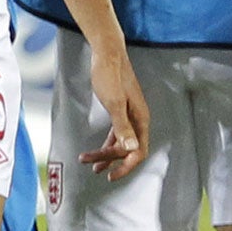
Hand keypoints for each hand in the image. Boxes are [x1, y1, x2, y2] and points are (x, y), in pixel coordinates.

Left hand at [81, 43, 148, 178]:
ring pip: (121, 143)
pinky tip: (96, 151)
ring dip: (107, 154)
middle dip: (111, 160)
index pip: (139, 152)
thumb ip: (123, 127)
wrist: (107, 54)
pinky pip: (116, 134)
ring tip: (91, 164)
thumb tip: (132, 149)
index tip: (112, 176)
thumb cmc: (110, 76)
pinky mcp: (120, 111)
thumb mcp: (114, 103)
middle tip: (93, 168)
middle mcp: (138, 120)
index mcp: (140, 119)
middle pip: (129, 149)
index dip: (127, 166)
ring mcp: (130, 116)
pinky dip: (106, 144)